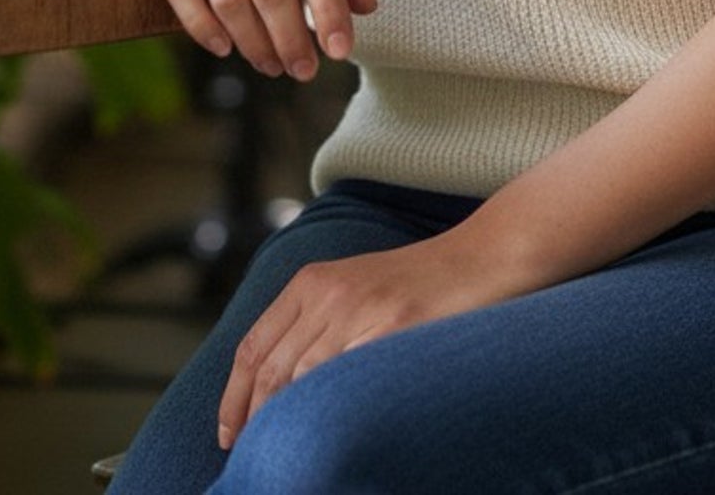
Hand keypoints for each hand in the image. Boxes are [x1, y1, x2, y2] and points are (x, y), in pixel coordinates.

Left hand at [217, 236, 527, 448]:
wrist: (483, 255)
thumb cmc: (420, 283)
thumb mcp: (355, 289)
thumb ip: (316, 325)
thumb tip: (279, 390)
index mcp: (312, 281)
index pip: (253, 348)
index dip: (234, 399)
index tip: (230, 436)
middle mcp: (330, 292)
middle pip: (273, 372)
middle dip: (257, 422)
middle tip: (255, 459)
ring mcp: (363, 308)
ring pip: (305, 381)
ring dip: (292, 425)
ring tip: (292, 456)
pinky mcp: (397, 326)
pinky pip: (351, 379)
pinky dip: (335, 412)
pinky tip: (335, 434)